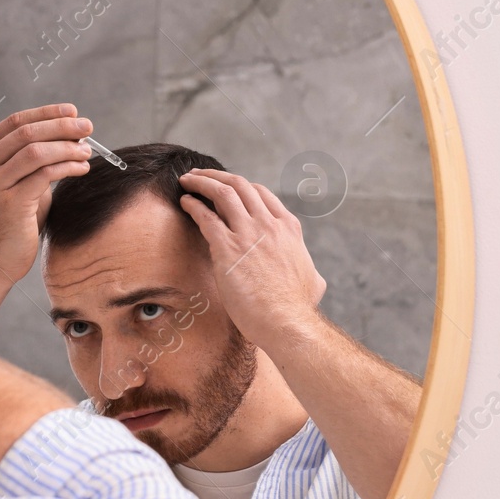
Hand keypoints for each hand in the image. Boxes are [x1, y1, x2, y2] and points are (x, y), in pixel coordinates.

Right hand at [0, 104, 93, 280]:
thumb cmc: (11, 220)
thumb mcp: (17, 182)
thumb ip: (33, 159)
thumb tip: (69, 135)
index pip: (15, 121)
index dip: (47, 113)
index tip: (72, 112)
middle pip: (26, 131)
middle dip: (61, 126)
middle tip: (87, 126)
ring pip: (35, 150)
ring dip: (67, 146)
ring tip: (87, 150)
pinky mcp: (10, 203)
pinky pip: (44, 174)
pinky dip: (67, 166)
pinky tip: (81, 168)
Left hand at [176, 169, 326, 349]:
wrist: (287, 322)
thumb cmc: (298, 308)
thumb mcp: (314, 282)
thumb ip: (310, 272)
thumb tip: (315, 280)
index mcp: (288, 228)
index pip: (261, 194)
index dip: (241, 187)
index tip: (226, 188)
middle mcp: (269, 224)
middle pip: (240, 185)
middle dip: (217, 176)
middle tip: (200, 176)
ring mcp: (249, 233)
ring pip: (222, 192)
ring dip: (202, 182)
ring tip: (187, 181)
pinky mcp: (228, 248)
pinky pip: (206, 216)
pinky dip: (193, 205)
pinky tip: (184, 202)